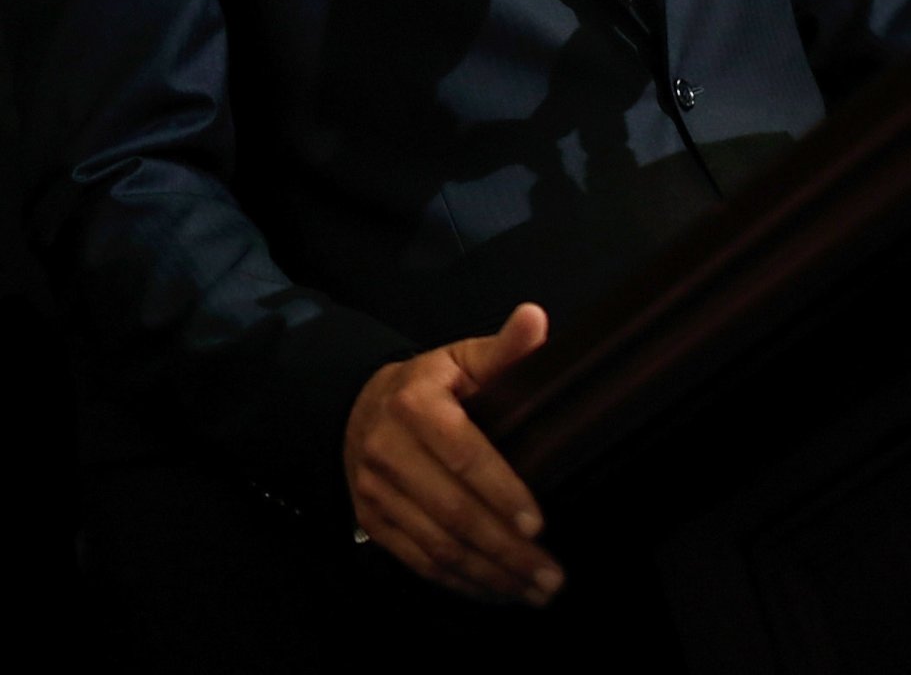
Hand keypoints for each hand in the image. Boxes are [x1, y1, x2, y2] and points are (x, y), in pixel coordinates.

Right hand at [343, 303, 561, 605]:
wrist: (358, 409)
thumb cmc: (428, 387)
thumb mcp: (462, 361)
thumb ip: (503, 349)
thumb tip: (536, 319)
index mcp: (414, 404)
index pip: (462, 454)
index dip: (501, 492)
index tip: (539, 525)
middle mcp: (387, 448)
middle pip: (451, 511)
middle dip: (505, 550)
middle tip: (552, 576)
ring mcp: (374, 489)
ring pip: (435, 544)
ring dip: (489, 575)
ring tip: (536, 592)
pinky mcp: (372, 519)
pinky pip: (418, 561)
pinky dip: (460, 583)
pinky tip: (497, 592)